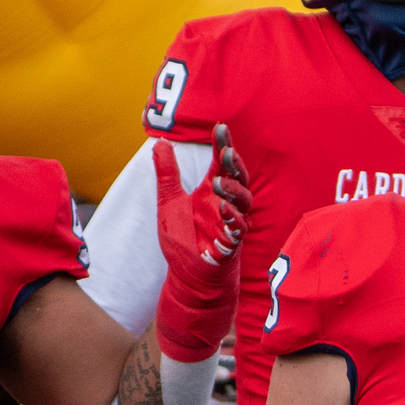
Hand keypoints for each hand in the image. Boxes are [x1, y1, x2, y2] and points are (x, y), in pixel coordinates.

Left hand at [151, 124, 248, 360]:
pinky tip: (224, 210)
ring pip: (244, 201)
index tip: (220, 127)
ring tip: (219, 183)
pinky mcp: (231, 245)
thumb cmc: (182, 239)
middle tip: (225, 152)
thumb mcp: (169, 201)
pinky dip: (233, 219)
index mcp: (212, 191)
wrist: (187, 277)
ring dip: (235, 190)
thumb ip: (167, 173)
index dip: (223, 144)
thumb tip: (160, 142)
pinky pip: (239, 229)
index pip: (221, 163)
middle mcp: (225, 204)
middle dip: (234, 164)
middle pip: (239, 178)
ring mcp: (231, 224)